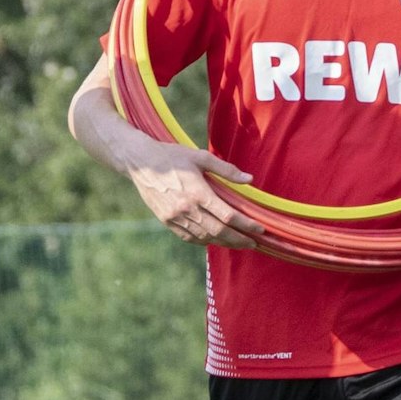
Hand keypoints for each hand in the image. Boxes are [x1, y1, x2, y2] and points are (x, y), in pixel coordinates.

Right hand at [124, 137, 265, 247]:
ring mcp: (175, 217)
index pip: (228, 216)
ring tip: (238, 243)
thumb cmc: (173, 156)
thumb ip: (226, 169)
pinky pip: (189, 238)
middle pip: (219, 232)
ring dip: (224, 243)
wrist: (141, 163)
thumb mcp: (200, 157)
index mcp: (198, 192)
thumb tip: (250, 179)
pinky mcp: (167, 221)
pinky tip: (215, 240)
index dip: (246, 225)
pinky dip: (205, 241)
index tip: (259, 228)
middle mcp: (187, 209)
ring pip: (205, 237)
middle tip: (253, 243)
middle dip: (239, 239)